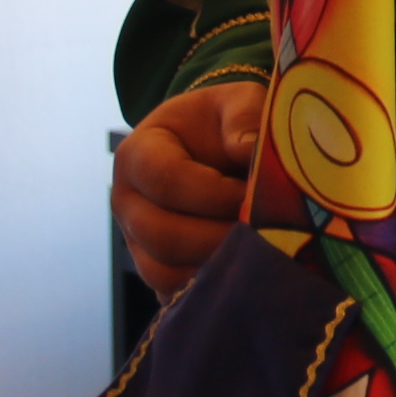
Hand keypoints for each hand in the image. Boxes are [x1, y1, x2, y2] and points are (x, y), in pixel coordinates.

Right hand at [113, 80, 265, 295]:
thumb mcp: (238, 101)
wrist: (220, 145)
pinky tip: (250, 277)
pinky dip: (212, 292)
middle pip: (161, 235)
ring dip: (217, 269)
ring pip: (165, 273)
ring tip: (263, 254)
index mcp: (138, 155)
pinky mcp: (158, 272)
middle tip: (267, 233)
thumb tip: (249, 150)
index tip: (252, 191)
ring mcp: (137, 243)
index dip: (213, 192)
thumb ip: (244, 115)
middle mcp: (128, 203)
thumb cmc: (228, 122)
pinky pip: (176, 296)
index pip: (165, 181)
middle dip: (219, 237)